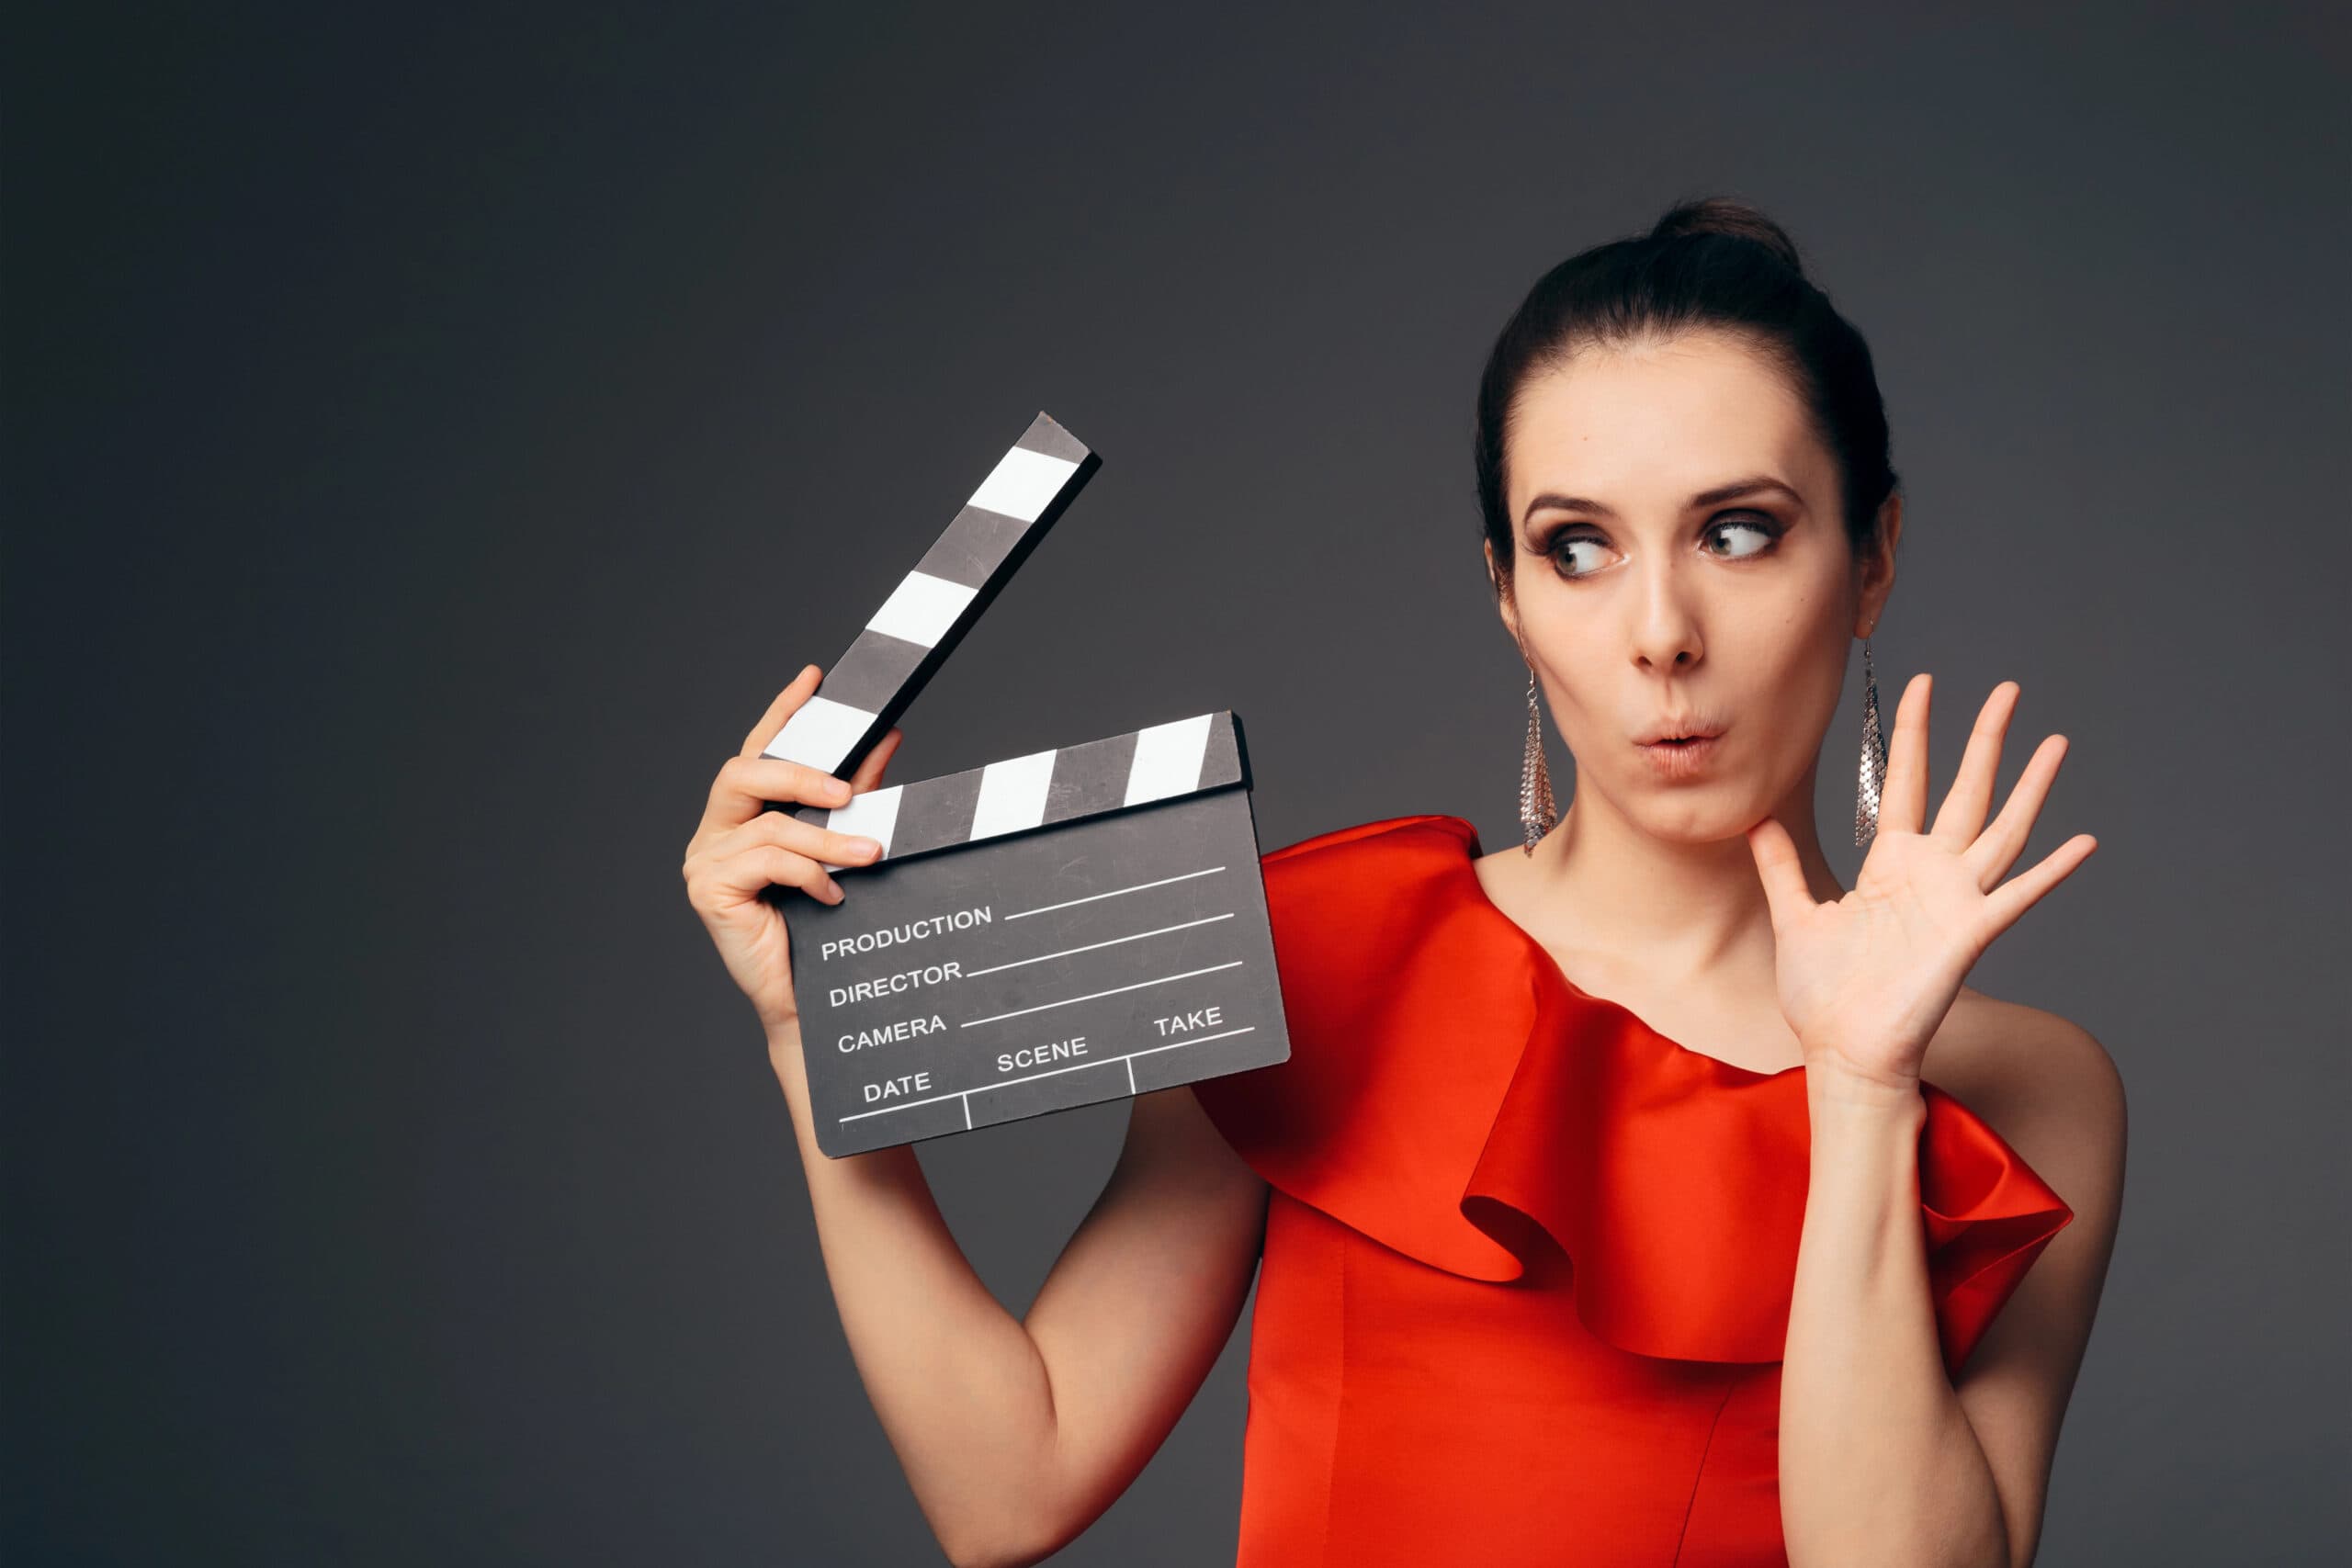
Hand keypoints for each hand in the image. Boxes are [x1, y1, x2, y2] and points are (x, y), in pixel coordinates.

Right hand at [682, 664, 905, 1032]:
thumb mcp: (847, 848)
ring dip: (826, 839)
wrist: (814, 1001)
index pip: (759, 750)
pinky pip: (765, 860)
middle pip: (742, 772)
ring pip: (768, 824)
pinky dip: (808, 873)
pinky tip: (832, 895)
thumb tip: (890, 739)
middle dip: (799, 773)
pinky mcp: (707, 891)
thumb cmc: (825, 929)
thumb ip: (861, 796)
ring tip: (869, 855)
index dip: (783, 711)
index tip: (815, 677)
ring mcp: (705, 861)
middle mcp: (715, 833)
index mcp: (742, 816)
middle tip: (850, 790)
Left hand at [1743, 675, 2096, 1090]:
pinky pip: (2018, 896)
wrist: (1841, 1051)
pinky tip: (2084, 841)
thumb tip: (1755, 819)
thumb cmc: (1822, 996)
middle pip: (1965, 791)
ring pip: (2002, 829)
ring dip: (2030, 787)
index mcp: (1889, 865)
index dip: (1913, 733)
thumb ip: (1781, 866)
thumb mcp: (1795, 916)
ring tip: (2055, 741)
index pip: (1906, 781)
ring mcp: (1955, 901)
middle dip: (1985, 739)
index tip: (1921, 684)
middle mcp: (1929, 874)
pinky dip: (2052, 871)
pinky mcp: (1970, 934)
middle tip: (2008, 689)